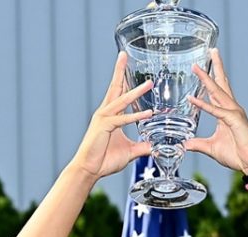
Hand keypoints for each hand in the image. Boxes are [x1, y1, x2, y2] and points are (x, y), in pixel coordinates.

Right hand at [70, 52, 153, 179]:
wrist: (89, 170)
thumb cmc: (105, 159)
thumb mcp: (131, 151)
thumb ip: (144, 146)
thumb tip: (157, 146)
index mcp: (111, 116)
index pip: (118, 93)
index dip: (124, 80)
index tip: (129, 67)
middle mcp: (106, 113)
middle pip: (115, 88)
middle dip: (120, 71)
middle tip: (124, 55)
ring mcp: (104, 119)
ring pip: (122, 101)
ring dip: (136, 92)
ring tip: (149, 83)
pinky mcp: (103, 127)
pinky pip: (122, 119)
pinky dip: (135, 116)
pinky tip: (147, 113)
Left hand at [185, 49, 247, 172]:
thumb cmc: (237, 155)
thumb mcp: (212, 148)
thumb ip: (198, 144)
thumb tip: (185, 144)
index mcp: (226, 112)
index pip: (217, 91)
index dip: (210, 79)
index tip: (202, 67)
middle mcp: (231, 109)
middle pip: (221, 83)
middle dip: (216, 67)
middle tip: (211, 50)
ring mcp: (233, 113)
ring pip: (218, 92)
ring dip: (206, 79)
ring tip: (197, 67)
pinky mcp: (234, 120)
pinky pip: (216, 111)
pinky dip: (204, 105)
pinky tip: (192, 99)